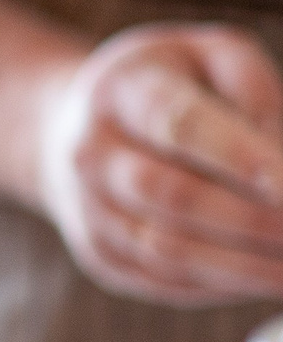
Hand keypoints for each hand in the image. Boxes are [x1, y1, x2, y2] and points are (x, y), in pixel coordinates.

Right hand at [38, 24, 282, 304]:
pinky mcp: (100, 253)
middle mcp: (92, 150)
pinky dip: (225, 285)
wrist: (78, 127)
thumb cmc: (171, 86)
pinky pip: (166, 280)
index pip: (178, 123)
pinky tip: (269, 276)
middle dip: (255, 220)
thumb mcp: (212, 56)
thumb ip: (255, 89)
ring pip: (169, 249)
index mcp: (123, 90)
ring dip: (246, 265)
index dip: (237, 154)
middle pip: (173, 194)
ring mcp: (88, 207)